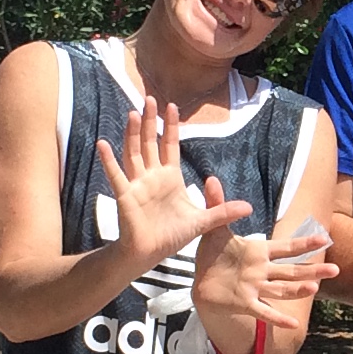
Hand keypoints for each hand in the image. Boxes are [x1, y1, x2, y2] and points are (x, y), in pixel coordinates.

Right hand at [90, 99, 254, 271]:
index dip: (170, 126)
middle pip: (150, 143)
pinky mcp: (126, 196)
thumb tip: (250, 207)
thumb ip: (223, 212)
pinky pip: (116, 175)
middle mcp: (152, 176)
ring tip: (133, 113)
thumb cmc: (171, 237)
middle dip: (150, 121)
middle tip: (149, 98)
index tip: (172, 106)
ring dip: (132, 134)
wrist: (149, 255)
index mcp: (170, 177)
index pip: (170, 145)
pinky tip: (103, 144)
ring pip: (133, 153)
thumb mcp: (202, 222)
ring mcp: (137, 184)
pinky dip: (109, 161)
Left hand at [192, 205, 339, 339]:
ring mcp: (256, 288)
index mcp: (260, 252)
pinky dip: (278, 318)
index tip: (325, 238)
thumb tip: (211, 178)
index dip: (305, 244)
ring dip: (298, 290)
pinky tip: (294, 325)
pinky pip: (265, 311)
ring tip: (315, 288)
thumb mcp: (214, 228)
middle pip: (292, 271)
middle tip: (335, 270)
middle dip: (312, 270)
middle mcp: (263, 271)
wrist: (199, 279)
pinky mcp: (245, 303)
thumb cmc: (212, 255)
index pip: (287, 247)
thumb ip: (218, 205)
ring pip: (282, 289)